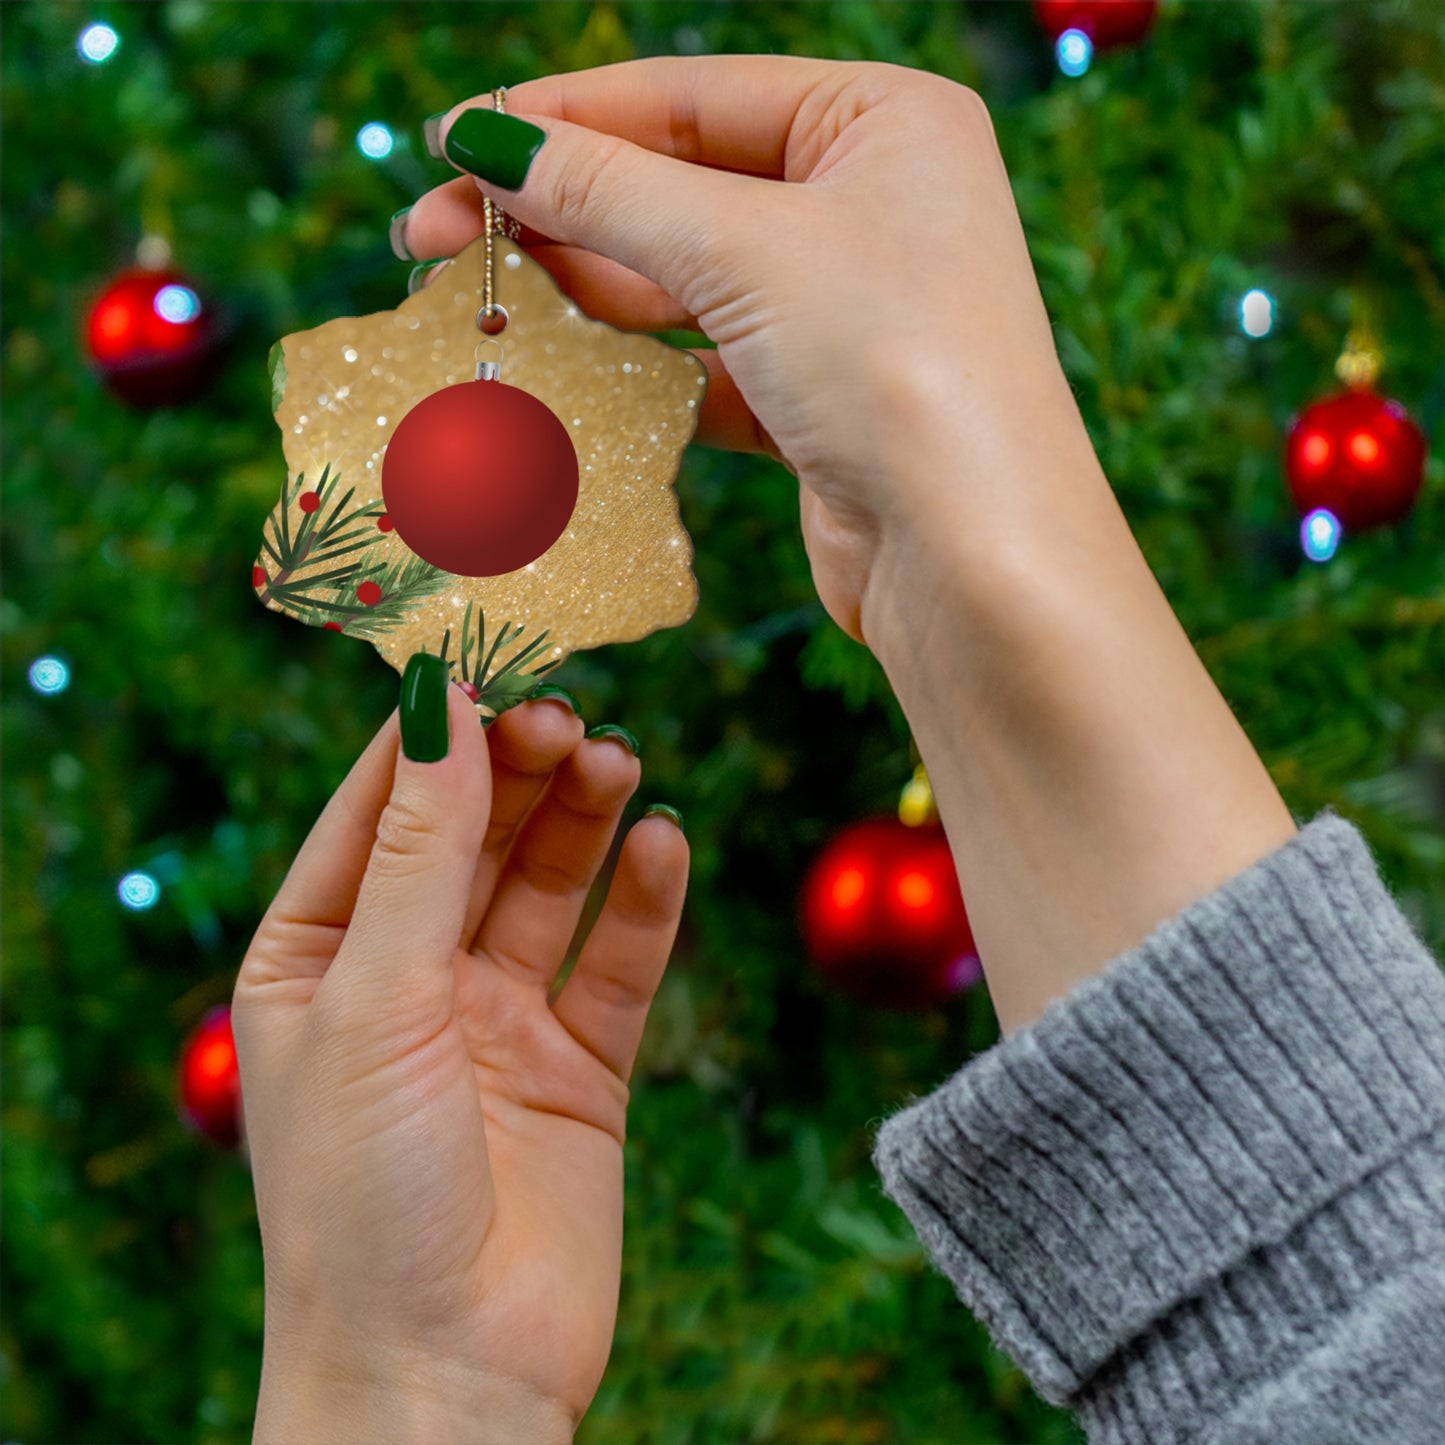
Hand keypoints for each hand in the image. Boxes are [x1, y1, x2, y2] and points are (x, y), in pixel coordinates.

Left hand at [232, 687, 686, 1438]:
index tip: (489, 659)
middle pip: (473, 836)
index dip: (432, 734)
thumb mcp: (374, 1001)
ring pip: (549, 885)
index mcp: (318, 959)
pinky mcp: (580, 1068)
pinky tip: (664, 843)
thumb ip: (418, 851)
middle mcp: (408, 980)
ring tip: (620, 760)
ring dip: (584, 819)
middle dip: (519, 770)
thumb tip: (439, 704)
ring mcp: (498, 1022)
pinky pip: (617, 962)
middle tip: (571, 715)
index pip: (376, 810)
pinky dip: (644, 901)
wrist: (445, 1379)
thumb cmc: (362, 1198)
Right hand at [403, 55, 1085, 645]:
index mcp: (883, 121)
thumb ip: (609, 191)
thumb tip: (486, 141)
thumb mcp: (743, 250)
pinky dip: (636, 369)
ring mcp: (846, 306)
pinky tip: (559, 369)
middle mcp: (871, 203)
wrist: (972, 559)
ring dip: (585, 288)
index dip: (562, 117)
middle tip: (430, 233)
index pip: (690, 96)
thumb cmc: (895, 367)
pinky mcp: (819, 400)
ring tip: (479, 294)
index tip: (453, 141)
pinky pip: (705, 363)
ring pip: (686, 278)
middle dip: (557, 209)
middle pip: (679, 186)